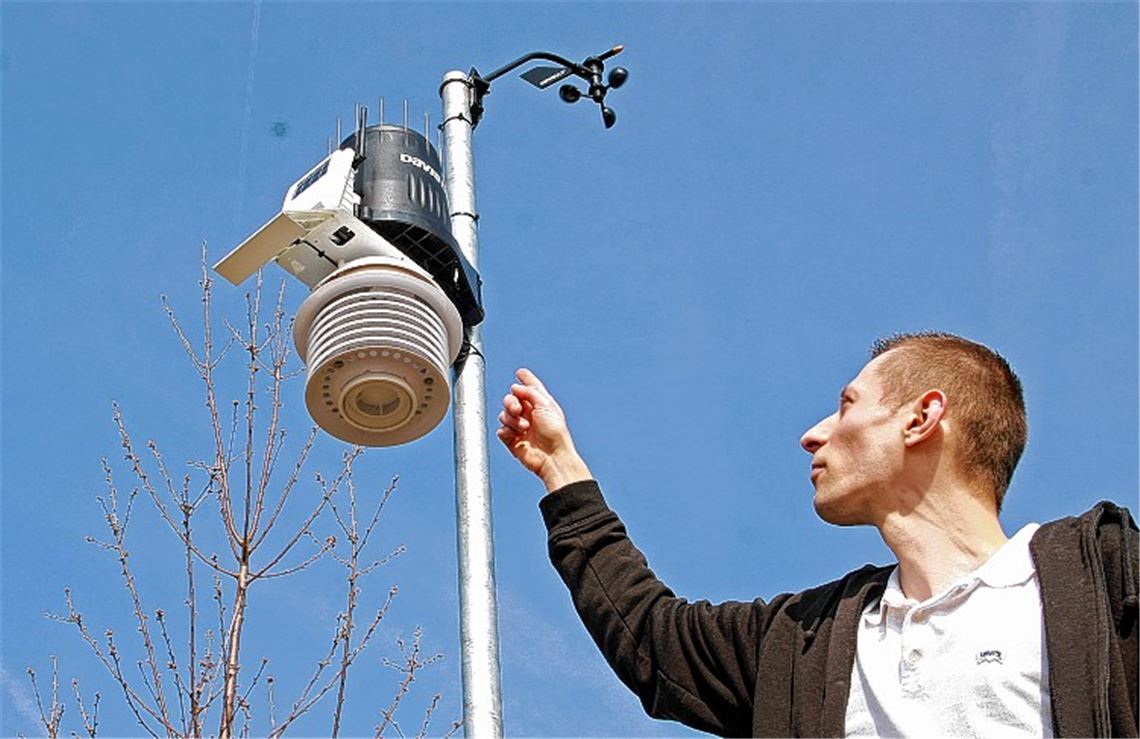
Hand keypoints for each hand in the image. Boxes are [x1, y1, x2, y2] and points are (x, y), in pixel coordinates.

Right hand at [497, 368, 591, 492]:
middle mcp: (530, 414)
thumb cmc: (555, 432)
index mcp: (540, 404)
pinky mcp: (513, 440)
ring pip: (504, 415)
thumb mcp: (546, 405)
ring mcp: (520, 428)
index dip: (525, 379)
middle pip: (510, 400)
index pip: (531, 388)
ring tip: (523, 428)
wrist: (552, 456)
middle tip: (517, 410)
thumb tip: (515, 387)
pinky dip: (506, 431)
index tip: (520, 372)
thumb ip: (529, 392)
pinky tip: (515, 435)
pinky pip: (501, 431)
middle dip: (510, 402)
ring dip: (511, 420)